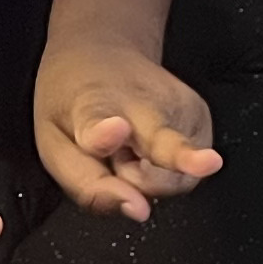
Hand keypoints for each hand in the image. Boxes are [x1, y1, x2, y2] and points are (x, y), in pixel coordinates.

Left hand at [32, 34, 220, 220]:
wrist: (102, 52)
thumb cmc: (74, 103)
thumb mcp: (54, 146)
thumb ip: (88, 186)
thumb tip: (139, 211)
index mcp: (90, 105)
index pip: (96, 122)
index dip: (104, 134)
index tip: (116, 130)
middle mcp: (141, 102)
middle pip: (163, 139)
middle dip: (183, 155)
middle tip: (208, 163)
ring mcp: (177, 106)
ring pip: (176, 174)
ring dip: (149, 179)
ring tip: (126, 156)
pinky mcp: (201, 115)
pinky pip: (186, 175)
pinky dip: (164, 172)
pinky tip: (146, 151)